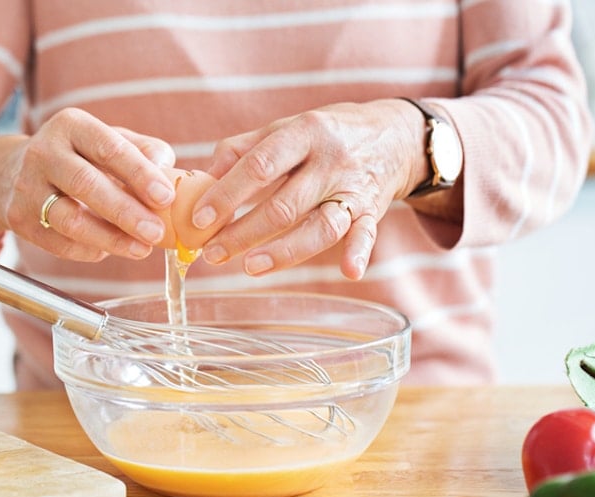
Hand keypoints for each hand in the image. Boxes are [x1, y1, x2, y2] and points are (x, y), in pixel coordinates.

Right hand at [0, 107, 176, 260]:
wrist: (13, 172)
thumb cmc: (80, 157)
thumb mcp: (111, 141)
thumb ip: (145, 150)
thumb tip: (166, 170)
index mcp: (71, 126)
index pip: (109, 148)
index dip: (140, 174)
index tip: (166, 197)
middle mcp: (43, 152)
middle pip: (86, 184)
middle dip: (126, 212)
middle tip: (156, 232)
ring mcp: (26, 187)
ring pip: (70, 219)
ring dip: (111, 238)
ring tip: (142, 249)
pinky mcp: (19, 219)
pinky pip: (59, 243)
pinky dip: (89, 251)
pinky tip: (110, 250)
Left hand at [192, 99, 427, 279]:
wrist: (394, 135)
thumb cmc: (327, 134)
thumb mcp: (286, 127)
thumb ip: (243, 149)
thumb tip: (203, 177)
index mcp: (304, 132)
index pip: (260, 165)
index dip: (227, 194)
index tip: (200, 218)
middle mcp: (331, 160)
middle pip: (284, 204)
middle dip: (244, 233)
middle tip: (213, 253)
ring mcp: (354, 188)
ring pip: (320, 226)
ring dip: (284, 251)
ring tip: (249, 267)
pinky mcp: (373, 210)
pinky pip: (368, 233)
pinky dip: (359, 252)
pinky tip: (348, 271)